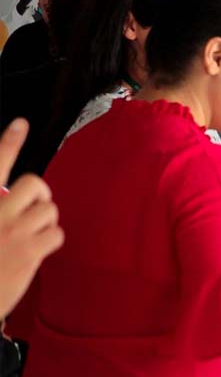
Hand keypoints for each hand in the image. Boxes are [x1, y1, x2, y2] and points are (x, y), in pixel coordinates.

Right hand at [0, 119, 64, 315]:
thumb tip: (11, 197)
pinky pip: (56, 233)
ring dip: (44, 221)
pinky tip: (35, 250)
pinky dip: (50, 240)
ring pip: (49, 209)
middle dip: (39, 195)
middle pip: (34, 184)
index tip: (21, 124)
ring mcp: (11, 232)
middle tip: (32, 210)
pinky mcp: (28, 252)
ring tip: (28, 237)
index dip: (8, 143)